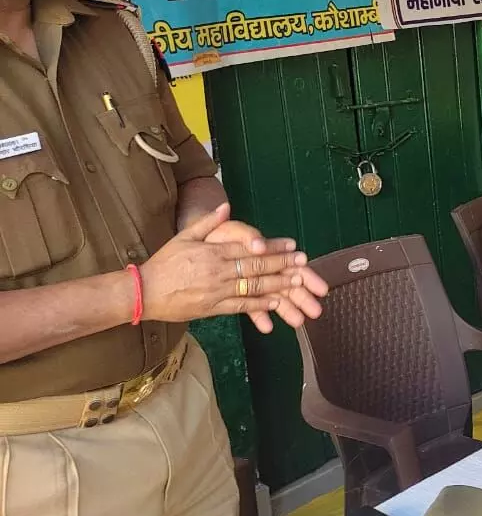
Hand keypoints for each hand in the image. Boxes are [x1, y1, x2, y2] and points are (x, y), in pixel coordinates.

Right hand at [139, 205, 311, 322]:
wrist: (143, 293)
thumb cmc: (164, 263)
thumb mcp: (183, 237)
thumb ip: (207, 222)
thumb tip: (226, 207)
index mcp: (212, 252)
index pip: (249, 249)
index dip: (273, 248)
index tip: (292, 246)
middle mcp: (218, 271)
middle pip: (256, 267)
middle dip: (282, 264)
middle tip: (303, 262)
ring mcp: (216, 291)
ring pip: (252, 287)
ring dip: (277, 284)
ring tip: (296, 282)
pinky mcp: (212, 308)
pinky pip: (240, 306)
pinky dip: (259, 304)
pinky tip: (275, 302)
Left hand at [203, 219, 328, 332]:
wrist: (193, 244)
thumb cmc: (216, 235)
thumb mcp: (230, 229)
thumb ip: (246, 235)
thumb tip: (259, 246)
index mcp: (266, 253)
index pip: (291, 267)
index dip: (307, 277)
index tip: (320, 289)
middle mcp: (262, 269)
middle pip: (287, 285)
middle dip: (302, 298)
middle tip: (316, 311)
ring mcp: (250, 282)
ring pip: (272, 297)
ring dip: (286, 310)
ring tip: (298, 322)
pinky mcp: (235, 293)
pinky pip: (249, 306)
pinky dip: (258, 315)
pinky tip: (267, 328)